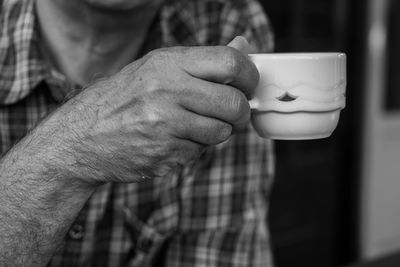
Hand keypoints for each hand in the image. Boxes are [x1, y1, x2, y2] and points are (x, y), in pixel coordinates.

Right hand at [50, 37, 258, 182]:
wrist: (82, 137)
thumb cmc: (122, 98)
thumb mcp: (157, 67)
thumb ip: (202, 61)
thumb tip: (243, 47)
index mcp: (167, 64)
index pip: (230, 63)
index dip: (249, 76)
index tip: (248, 85)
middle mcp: (167, 92)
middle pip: (233, 103)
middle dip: (240, 111)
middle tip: (231, 112)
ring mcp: (165, 126)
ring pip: (221, 132)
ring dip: (216, 131)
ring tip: (192, 126)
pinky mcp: (164, 155)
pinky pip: (200, 152)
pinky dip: (194, 148)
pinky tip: (171, 140)